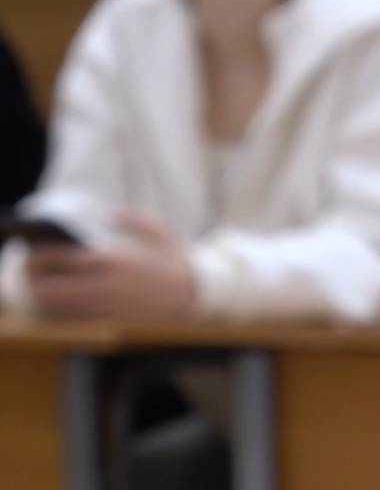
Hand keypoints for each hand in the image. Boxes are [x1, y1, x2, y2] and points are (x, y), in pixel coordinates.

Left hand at [27, 211, 195, 320]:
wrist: (194, 294)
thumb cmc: (174, 261)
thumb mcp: (159, 230)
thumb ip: (132, 218)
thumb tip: (108, 214)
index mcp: (116, 260)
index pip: (67, 259)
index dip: (45, 256)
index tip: (35, 250)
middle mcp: (108, 284)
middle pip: (58, 287)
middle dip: (39, 281)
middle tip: (31, 272)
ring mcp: (110, 304)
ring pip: (65, 306)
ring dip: (48, 298)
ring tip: (40, 288)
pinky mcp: (114, 319)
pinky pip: (80, 318)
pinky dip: (64, 311)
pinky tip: (60, 302)